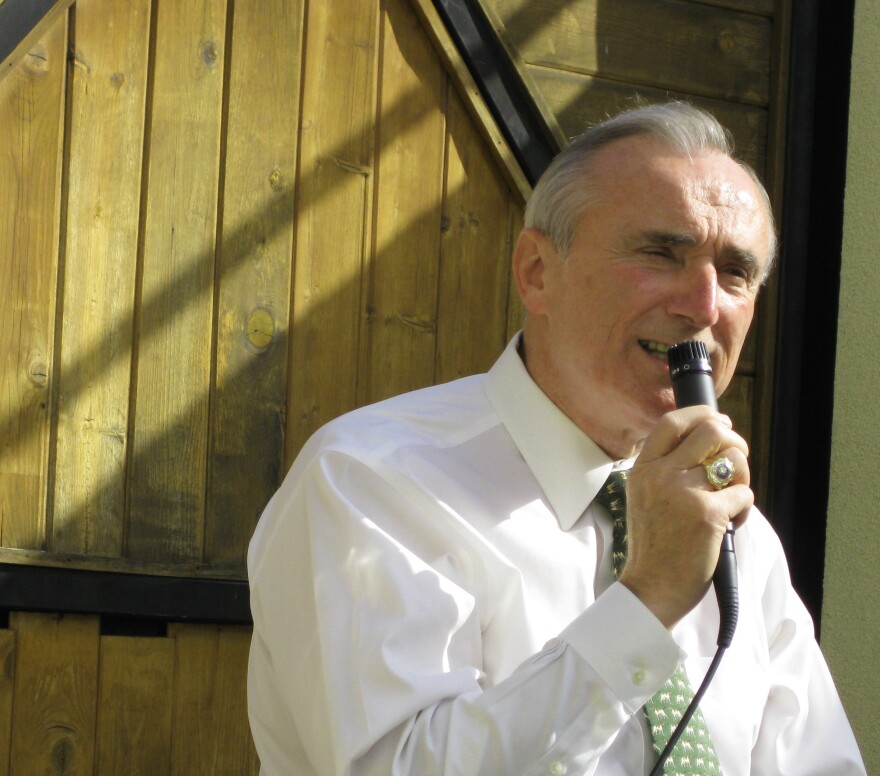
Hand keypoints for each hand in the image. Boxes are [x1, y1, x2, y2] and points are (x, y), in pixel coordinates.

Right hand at [619, 405, 752, 628]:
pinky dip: (743, 509)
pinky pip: (744, 494)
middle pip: (711, 429)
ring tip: (731, 498)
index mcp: (643, 469)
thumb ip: (667, 468)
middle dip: (733, 441)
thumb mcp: (645, 497)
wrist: (651, 588)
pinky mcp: (708, 514)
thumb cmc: (655, 545)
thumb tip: (710, 440)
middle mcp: (661, 474)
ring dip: (741, 477)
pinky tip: (729, 524)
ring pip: (734, 459)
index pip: (673, 422)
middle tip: (734, 460)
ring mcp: (684, 493)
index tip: (719, 422)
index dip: (702, 414)